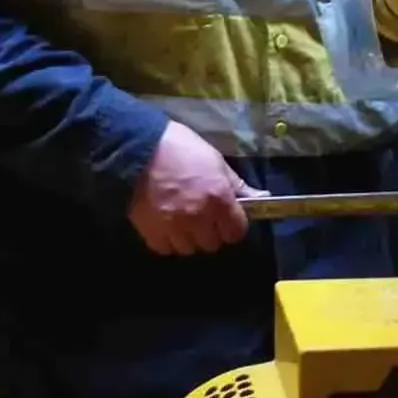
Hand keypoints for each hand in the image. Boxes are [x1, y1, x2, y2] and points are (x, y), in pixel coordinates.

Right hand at [128, 122, 257, 256]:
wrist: (136, 148)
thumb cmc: (180, 148)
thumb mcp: (214, 160)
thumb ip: (236, 184)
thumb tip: (261, 197)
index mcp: (219, 199)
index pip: (236, 232)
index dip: (232, 225)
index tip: (226, 218)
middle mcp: (199, 218)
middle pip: (212, 244)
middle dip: (210, 232)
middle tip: (201, 216)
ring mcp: (174, 228)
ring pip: (189, 249)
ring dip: (188, 238)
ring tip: (181, 221)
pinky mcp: (151, 232)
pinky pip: (165, 248)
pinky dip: (167, 240)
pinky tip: (165, 225)